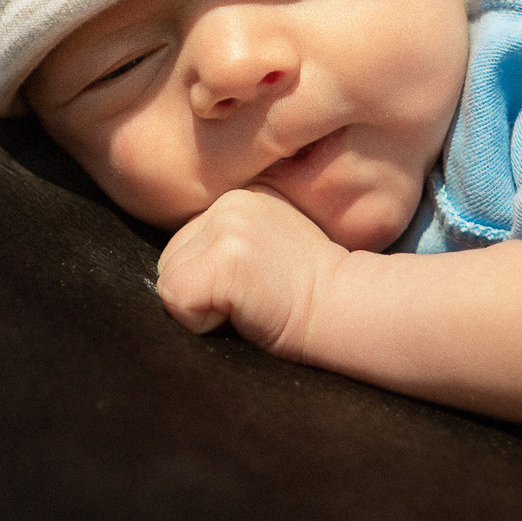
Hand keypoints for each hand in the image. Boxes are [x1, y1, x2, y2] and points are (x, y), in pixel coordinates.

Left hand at [156, 186, 349, 355]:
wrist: (350, 308)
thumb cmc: (312, 295)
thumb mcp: (268, 252)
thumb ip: (227, 245)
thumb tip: (182, 272)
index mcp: (240, 198)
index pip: (185, 246)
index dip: (211, 281)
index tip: (257, 287)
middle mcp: (230, 201)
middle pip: (170, 261)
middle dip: (201, 291)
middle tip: (254, 297)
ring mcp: (228, 225)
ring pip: (170, 280)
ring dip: (202, 306)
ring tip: (253, 302)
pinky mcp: (227, 255)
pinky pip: (176, 299)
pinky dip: (202, 322)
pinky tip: (248, 312)